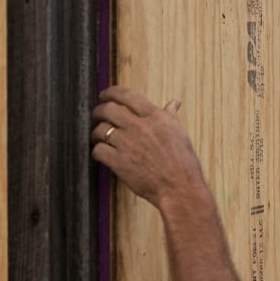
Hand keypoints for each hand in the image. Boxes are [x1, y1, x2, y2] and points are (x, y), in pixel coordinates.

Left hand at [91, 86, 206, 210]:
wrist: (180, 188)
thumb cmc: (183, 163)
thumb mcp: (179, 134)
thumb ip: (171, 116)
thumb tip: (174, 103)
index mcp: (156, 117)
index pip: (127, 96)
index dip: (111, 92)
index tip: (105, 95)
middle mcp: (140, 127)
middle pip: (108, 109)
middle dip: (99, 111)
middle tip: (98, 115)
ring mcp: (128, 144)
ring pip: (100, 130)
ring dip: (96, 133)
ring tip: (99, 137)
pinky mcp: (119, 162)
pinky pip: (98, 150)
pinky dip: (97, 151)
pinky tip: (101, 154)